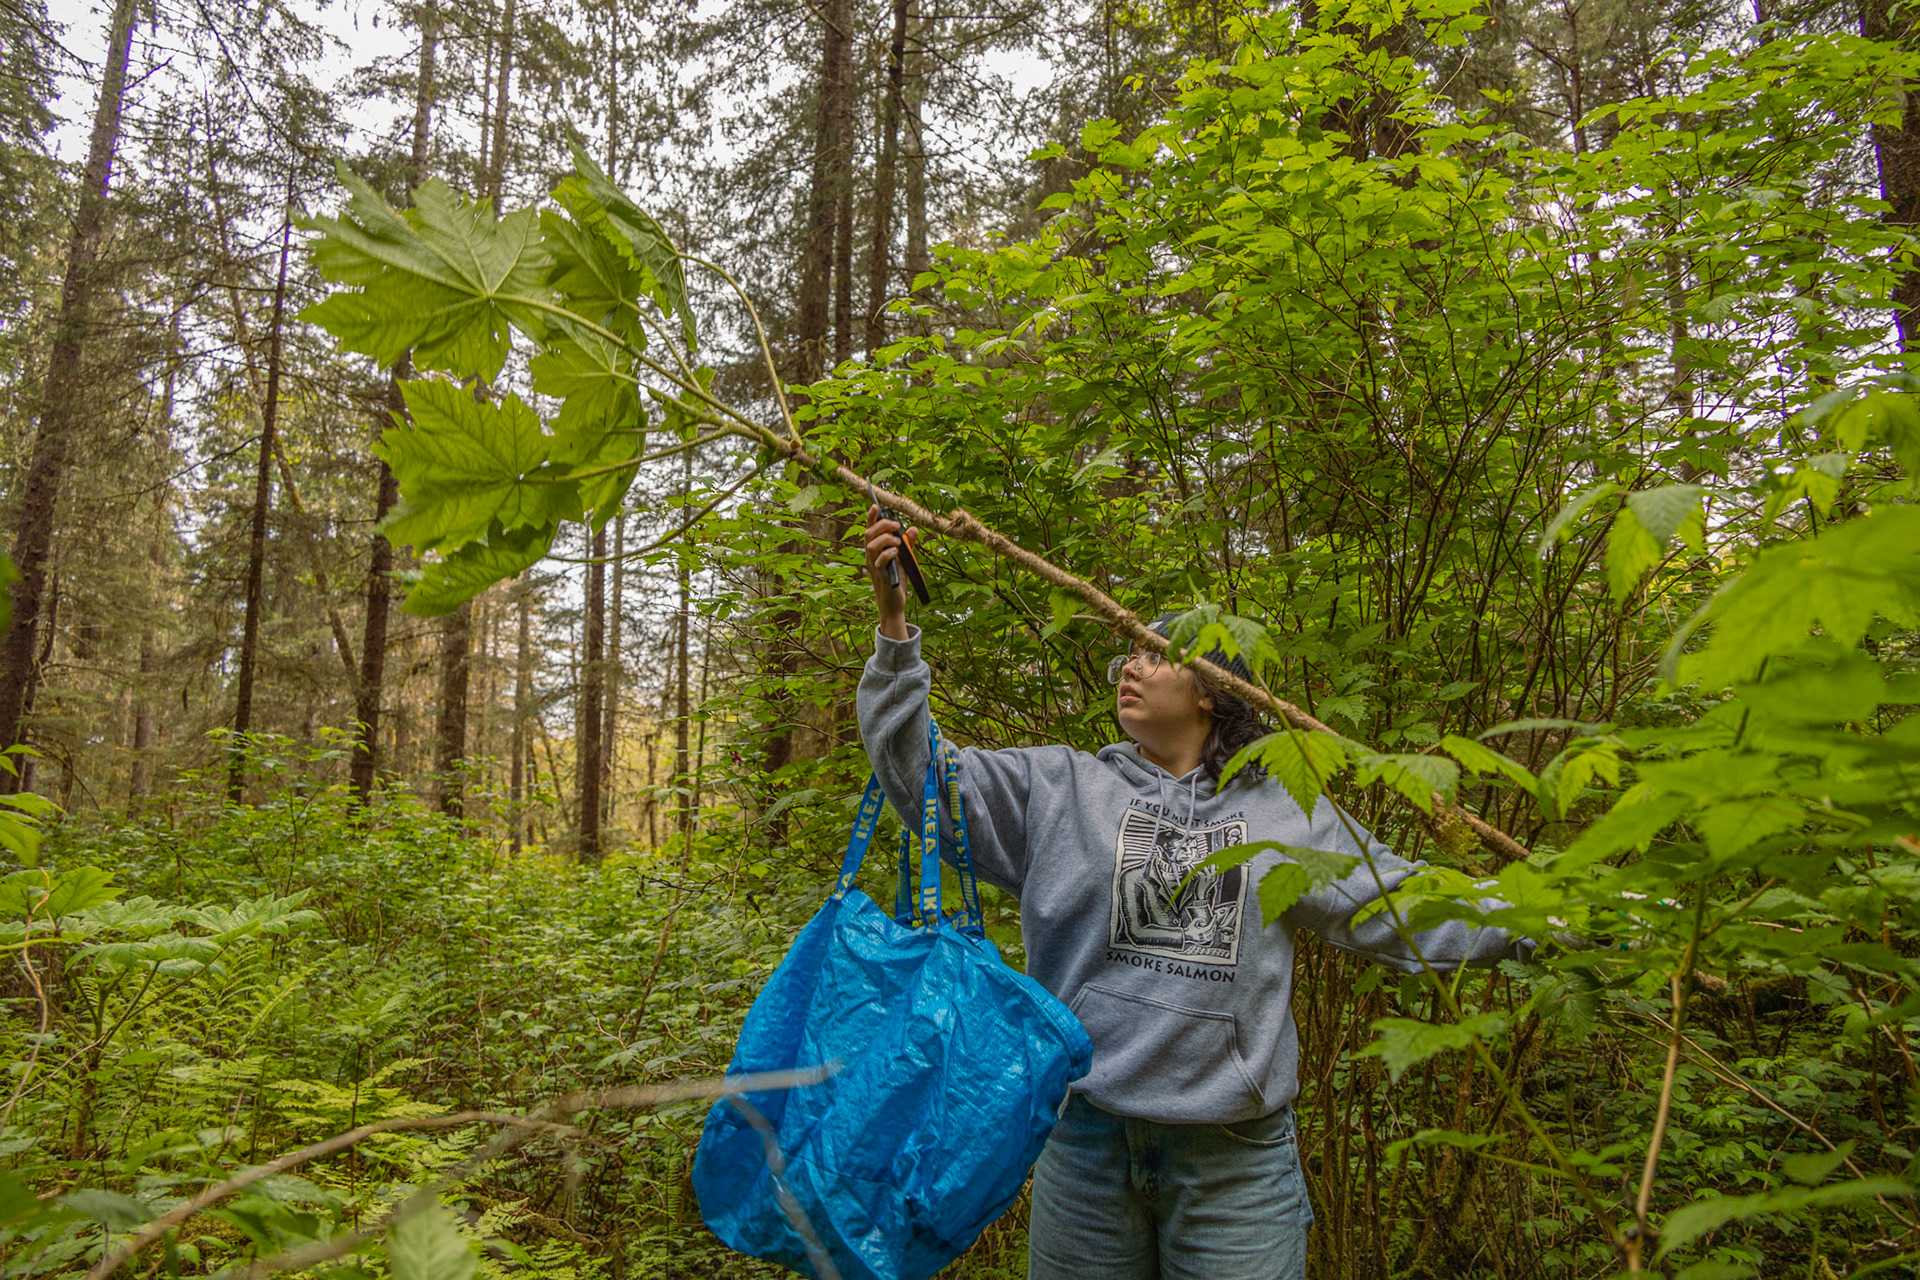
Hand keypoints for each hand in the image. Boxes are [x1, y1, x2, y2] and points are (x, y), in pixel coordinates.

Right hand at [864, 505, 915, 639]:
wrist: (895, 603)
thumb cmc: (897, 580)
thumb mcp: (904, 559)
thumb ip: (908, 544)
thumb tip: (913, 528)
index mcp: (875, 550)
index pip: (870, 530)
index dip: (871, 517)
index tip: (875, 506)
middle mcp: (871, 557)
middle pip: (869, 534)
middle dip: (883, 525)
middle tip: (897, 525)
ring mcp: (875, 566)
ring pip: (871, 546)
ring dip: (886, 539)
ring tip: (899, 542)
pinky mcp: (881, 576)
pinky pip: (879, 561)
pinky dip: (888, 554)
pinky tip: (896, 552)